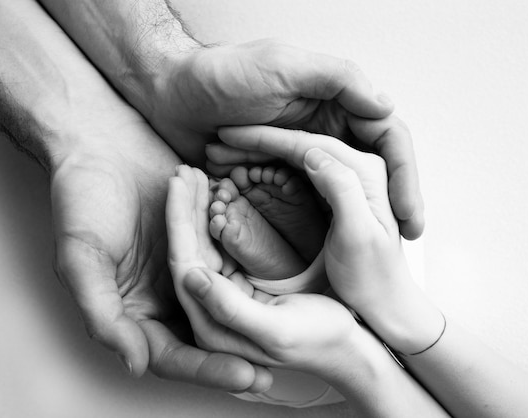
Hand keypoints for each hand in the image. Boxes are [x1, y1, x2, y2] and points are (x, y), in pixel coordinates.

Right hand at [49, 104, 267, 391]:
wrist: (102, 141)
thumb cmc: (82, 196)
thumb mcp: (82, 258)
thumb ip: (104, 315)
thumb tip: (135, 365)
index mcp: (128, 310)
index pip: (169, 354)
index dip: (205, 370)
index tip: (244, 377)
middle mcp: (157, 297)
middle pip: (201, 338)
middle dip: (236, 356)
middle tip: (272, 374)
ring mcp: (180, 269)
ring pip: (220, 304)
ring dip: (248, 320)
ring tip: (286, 337)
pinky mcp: (199, 241)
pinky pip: (226, 263)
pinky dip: (246, 275)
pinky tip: (278, 288)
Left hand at [140, 39, 421, 238]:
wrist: (170, 94)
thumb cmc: (218, 74)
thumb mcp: (282, 66)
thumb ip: (337, 80)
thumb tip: (386, 106)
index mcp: (333, 102)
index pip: (386, 139)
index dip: (406, 177)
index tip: (411, 218)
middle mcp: (323, 128)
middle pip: (373, 169)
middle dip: (391, 206)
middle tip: (401, 245)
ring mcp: (299, 153)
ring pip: (341, 189)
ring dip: (353, 217)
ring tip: (368, 253)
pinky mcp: (273, 173)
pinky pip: (303, 199)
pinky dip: (311, 219)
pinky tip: (325, 245)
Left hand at [165, 165, 358, 376]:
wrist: (350, 347)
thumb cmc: (321, 341)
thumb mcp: (277, 329)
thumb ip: (231, 309)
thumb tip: (191, 278)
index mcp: (211, 327)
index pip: (184, 265)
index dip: (179, 221)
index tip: (178, 184)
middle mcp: (209, 313)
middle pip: (189, 251)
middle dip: (185, 208)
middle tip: (182, 170)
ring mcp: (223, 297)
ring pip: (202, 245)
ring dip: (198, 209)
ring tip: (194, 175)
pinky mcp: (239, 285)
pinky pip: (219, 246)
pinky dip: (216, 218)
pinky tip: (215, 195)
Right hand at [204, 125, 440, 352]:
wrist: (383, 301)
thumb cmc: (371, 277)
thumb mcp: (358, 236)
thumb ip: (342, 189)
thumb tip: (312, 154)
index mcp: (366, 171)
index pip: (309, 143)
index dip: (265, 138)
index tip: (229, 135)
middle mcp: (359, 166)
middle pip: (300, 142)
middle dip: (257, 140)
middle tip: (219, 141)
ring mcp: (348, 177)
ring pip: (296, 153)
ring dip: (260, 151)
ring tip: (225, 152)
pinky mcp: (337, 190)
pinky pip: (298, 169)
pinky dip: (270, 166)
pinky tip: (247, 167)